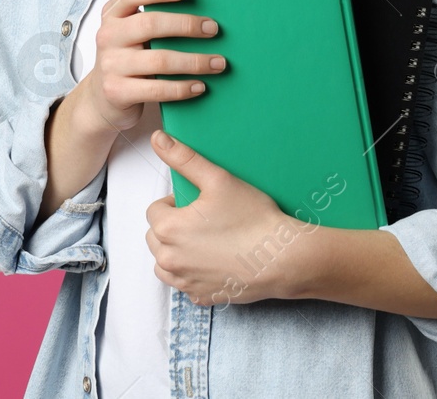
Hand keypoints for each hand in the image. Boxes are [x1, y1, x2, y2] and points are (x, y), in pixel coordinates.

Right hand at [69, 0, 224, 134]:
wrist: (101, 100)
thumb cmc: (128, 60)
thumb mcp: (133, 35)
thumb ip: (156, 21)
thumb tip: (202, 17)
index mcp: (113, 14)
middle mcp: (109, 36)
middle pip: (150, 24)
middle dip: (186, 25)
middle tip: (213, 29)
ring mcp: (111, 64)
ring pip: (159, 60)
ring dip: (194, 61)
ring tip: (218, 63)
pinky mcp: (117, 91)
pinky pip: (157, 89)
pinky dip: (183, 88)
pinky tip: (200, 86)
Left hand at [146, 130, 317, 305]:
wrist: (281, 257)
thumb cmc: (252, 218)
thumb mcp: (218, 180)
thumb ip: (184, 158)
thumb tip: (158, 138)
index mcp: (168, 229)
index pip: (155, 210)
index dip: (176, 203)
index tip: (200, 204)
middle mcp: (169, 259)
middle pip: (156, 237)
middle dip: (173, 227)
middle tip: (205, 220)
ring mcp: (184, 282)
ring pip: (165, 262)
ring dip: (177, 251)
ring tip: (206, 241)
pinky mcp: (200, 297)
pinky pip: (185, 282)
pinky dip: (193, 273)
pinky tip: (215, 261)